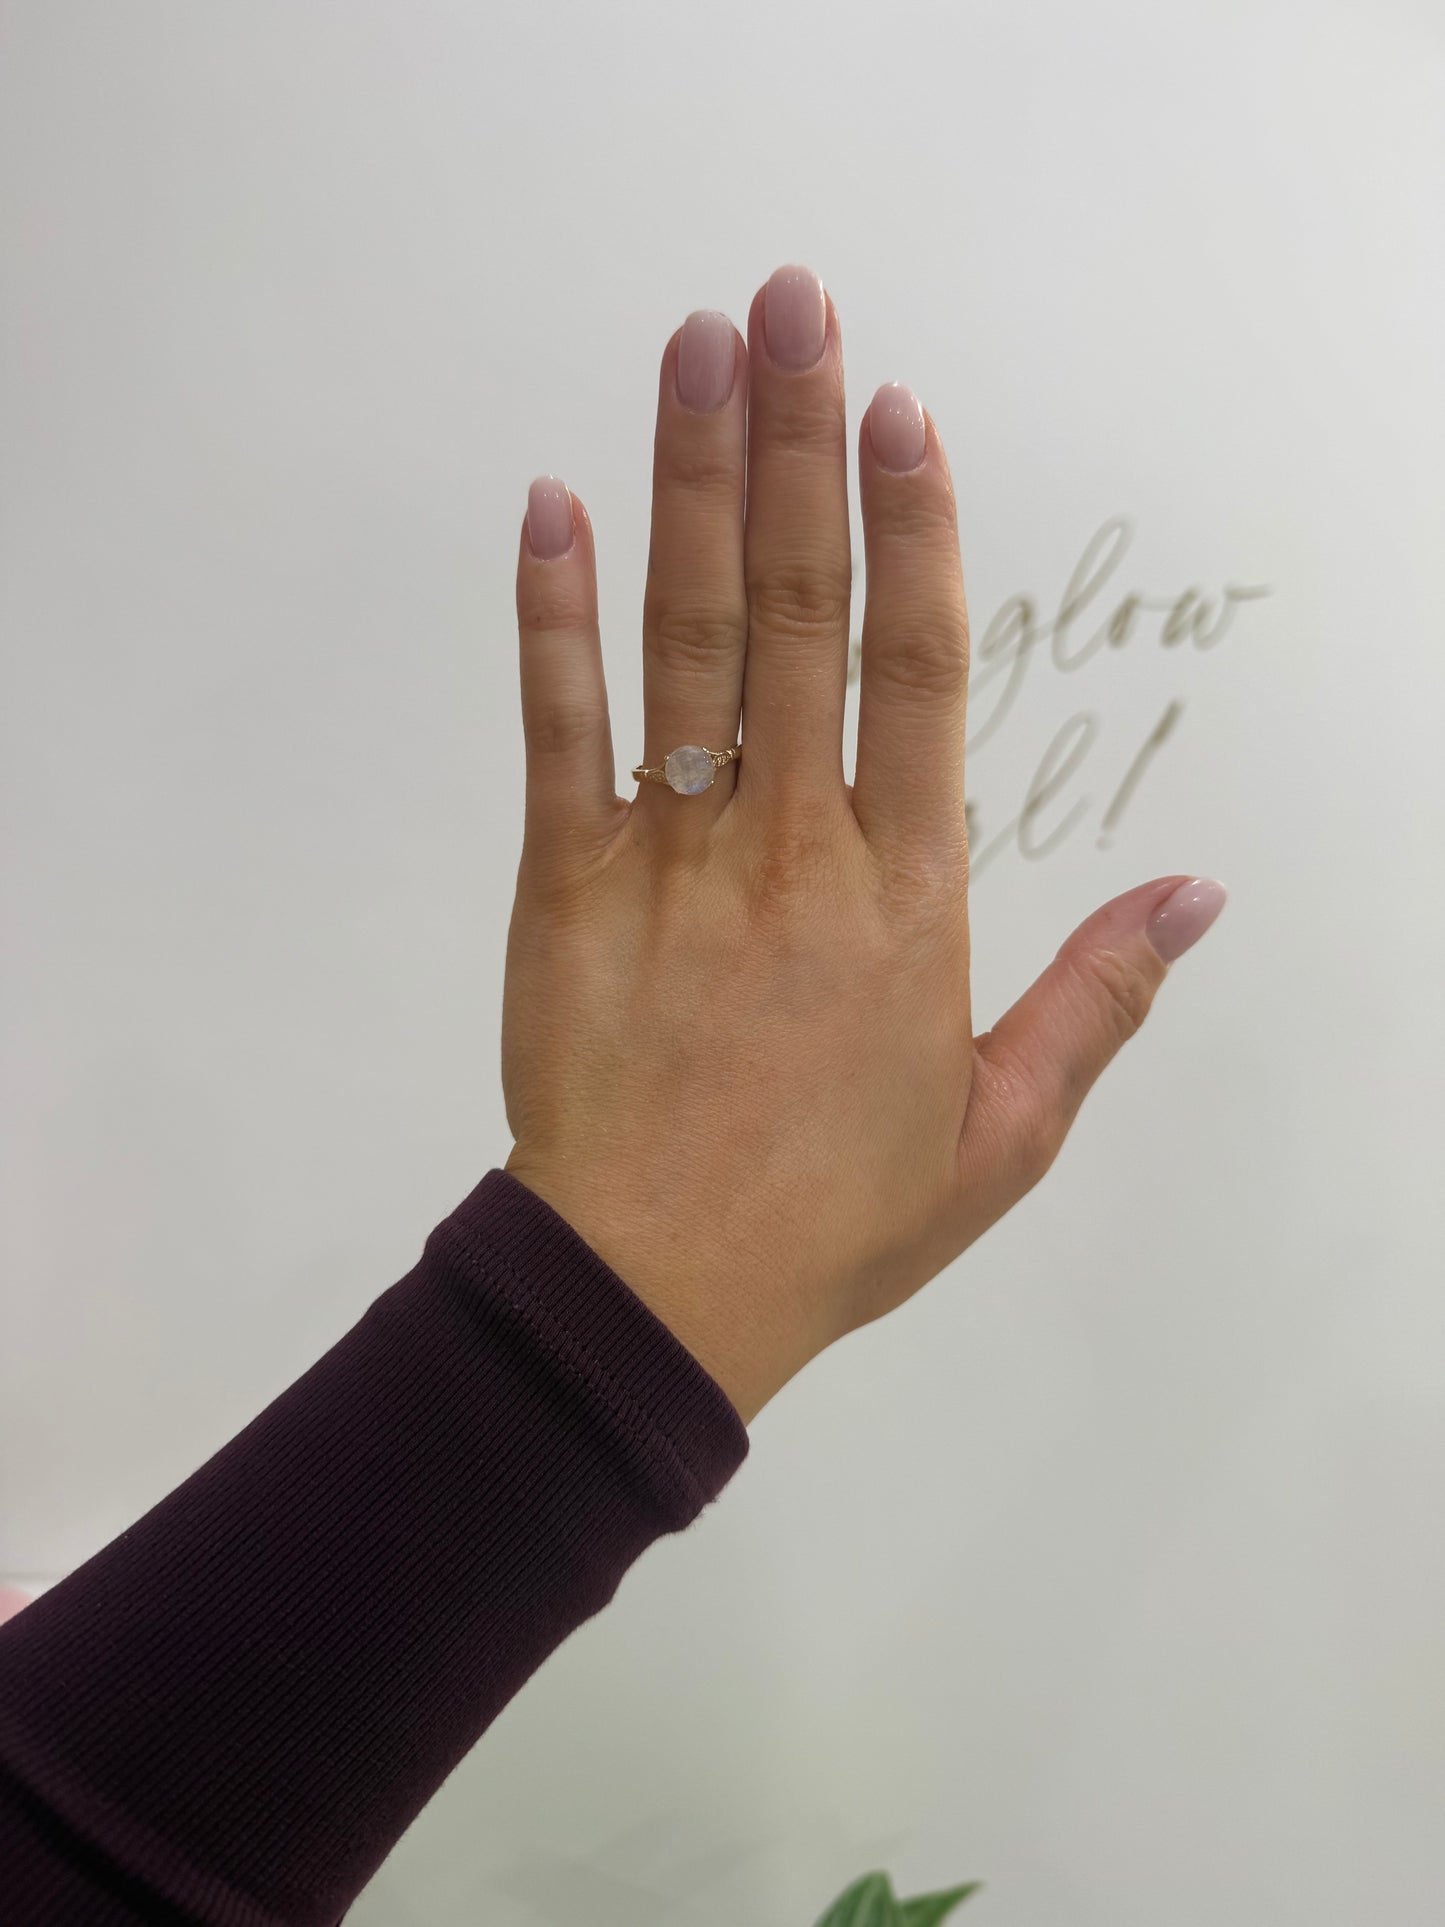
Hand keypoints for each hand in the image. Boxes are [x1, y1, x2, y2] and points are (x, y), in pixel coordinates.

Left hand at [501, 264, 1224, 1425]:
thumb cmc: (836, 1219)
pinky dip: (551, 621)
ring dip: (693, 488)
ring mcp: (671, 859)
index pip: (918, 675)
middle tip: (790, 302)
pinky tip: (552, 508)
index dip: (913, 531)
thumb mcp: (1005, 1133)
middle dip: (798, 448)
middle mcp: (792, 849)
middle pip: (801, 616)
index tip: (899, 409)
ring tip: (695, 349)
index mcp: (907, 900)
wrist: (654, 1295)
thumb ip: (1101, 1000)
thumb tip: (1201, 892)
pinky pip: (559, 735)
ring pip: (687, 645)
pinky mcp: (566, 887)